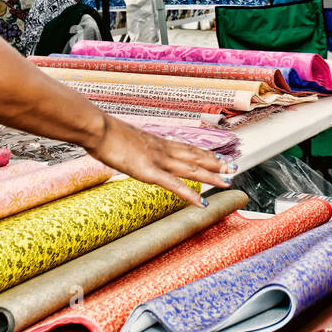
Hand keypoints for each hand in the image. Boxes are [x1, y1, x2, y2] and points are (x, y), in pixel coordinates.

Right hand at [87, 115, 234, 208]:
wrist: (97, 128)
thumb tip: (132, 149)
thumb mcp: (123, 139)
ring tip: (228, 181)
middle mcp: (162, 149)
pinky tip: (202, 203)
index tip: (218, 156)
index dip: (204, 153)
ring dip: (211, 176)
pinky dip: (190, 194)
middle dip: (215, 164)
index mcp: (157, 142)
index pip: (186, 148)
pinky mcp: (149, 172)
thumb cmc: (104, 133)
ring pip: (191, 169)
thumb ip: (133, 146)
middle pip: (194, 157)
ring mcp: (157, 160)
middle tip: (234, 168)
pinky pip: (174, 185)